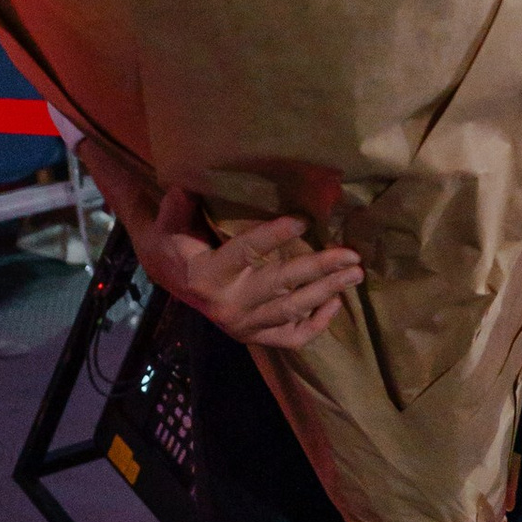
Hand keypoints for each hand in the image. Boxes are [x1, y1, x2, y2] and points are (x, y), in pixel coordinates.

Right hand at [138, 188, 362, 349]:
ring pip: (292, 310)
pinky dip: (316, 325)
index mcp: (207, 275)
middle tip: (351, 255)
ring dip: (326, 292)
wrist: (167, 281)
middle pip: (280, 285)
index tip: (303, 219)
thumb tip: (187, 184)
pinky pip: (291, 338)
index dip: (273, 236)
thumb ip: (176, 207)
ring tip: (355, 273)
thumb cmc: (173, 244)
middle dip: (318, 269)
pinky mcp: (254, 337)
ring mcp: (243, 325)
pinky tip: (336, 303)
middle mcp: (228, 304)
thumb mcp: (165, 224)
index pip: (244, 252)